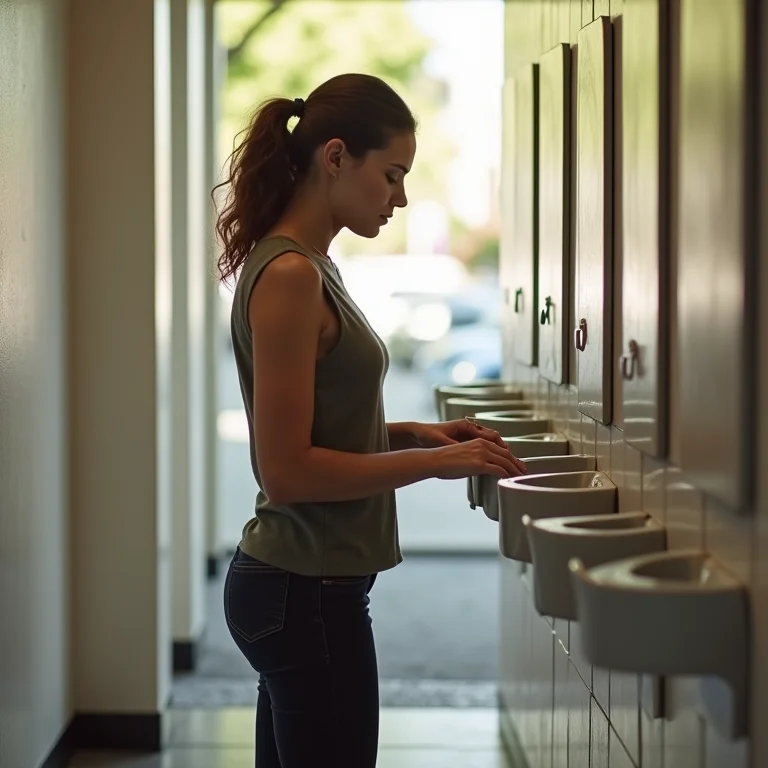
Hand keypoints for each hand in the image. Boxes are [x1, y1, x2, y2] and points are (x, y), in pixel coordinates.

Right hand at [411, 419, 526, 474]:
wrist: (435, 460)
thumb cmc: (444, 460)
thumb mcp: (462, 454)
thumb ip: (474, 458)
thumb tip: (479, 468)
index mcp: (479, 441)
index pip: (500, 449)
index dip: (510, 457)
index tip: (515, 463)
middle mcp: (482, 445)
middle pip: (506, 455)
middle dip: (516, 464)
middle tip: (523, 471)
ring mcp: (482, 454)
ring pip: (505, 462)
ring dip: (515, 470)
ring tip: (520, 477)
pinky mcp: (479, 464)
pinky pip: (499, 470)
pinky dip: (507, 475)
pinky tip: (509, 479)